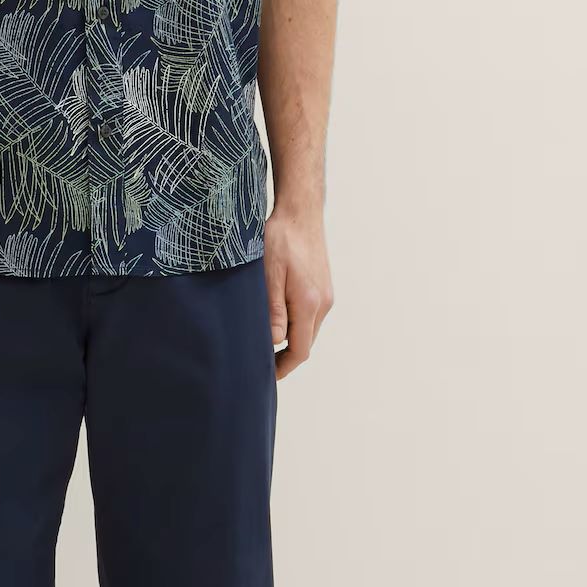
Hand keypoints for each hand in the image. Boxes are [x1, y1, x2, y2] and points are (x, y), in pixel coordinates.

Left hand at [263, 203, 332, 380]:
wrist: (300, 212)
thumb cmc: (280, 239)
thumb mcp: (268, 274)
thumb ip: (272, 310)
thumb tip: (274, 342)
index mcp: (309, 303)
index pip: (300, 350)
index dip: (283, 367)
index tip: (266, 375)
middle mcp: (323, 302)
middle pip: (306, 343)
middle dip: (285, 357)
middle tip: (259, 362)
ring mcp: (326, 295)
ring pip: (308, 329)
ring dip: (290, 339)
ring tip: (264, 342)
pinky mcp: (324, 287)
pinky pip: (311, 315)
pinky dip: (296, 323)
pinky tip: (277, 318)